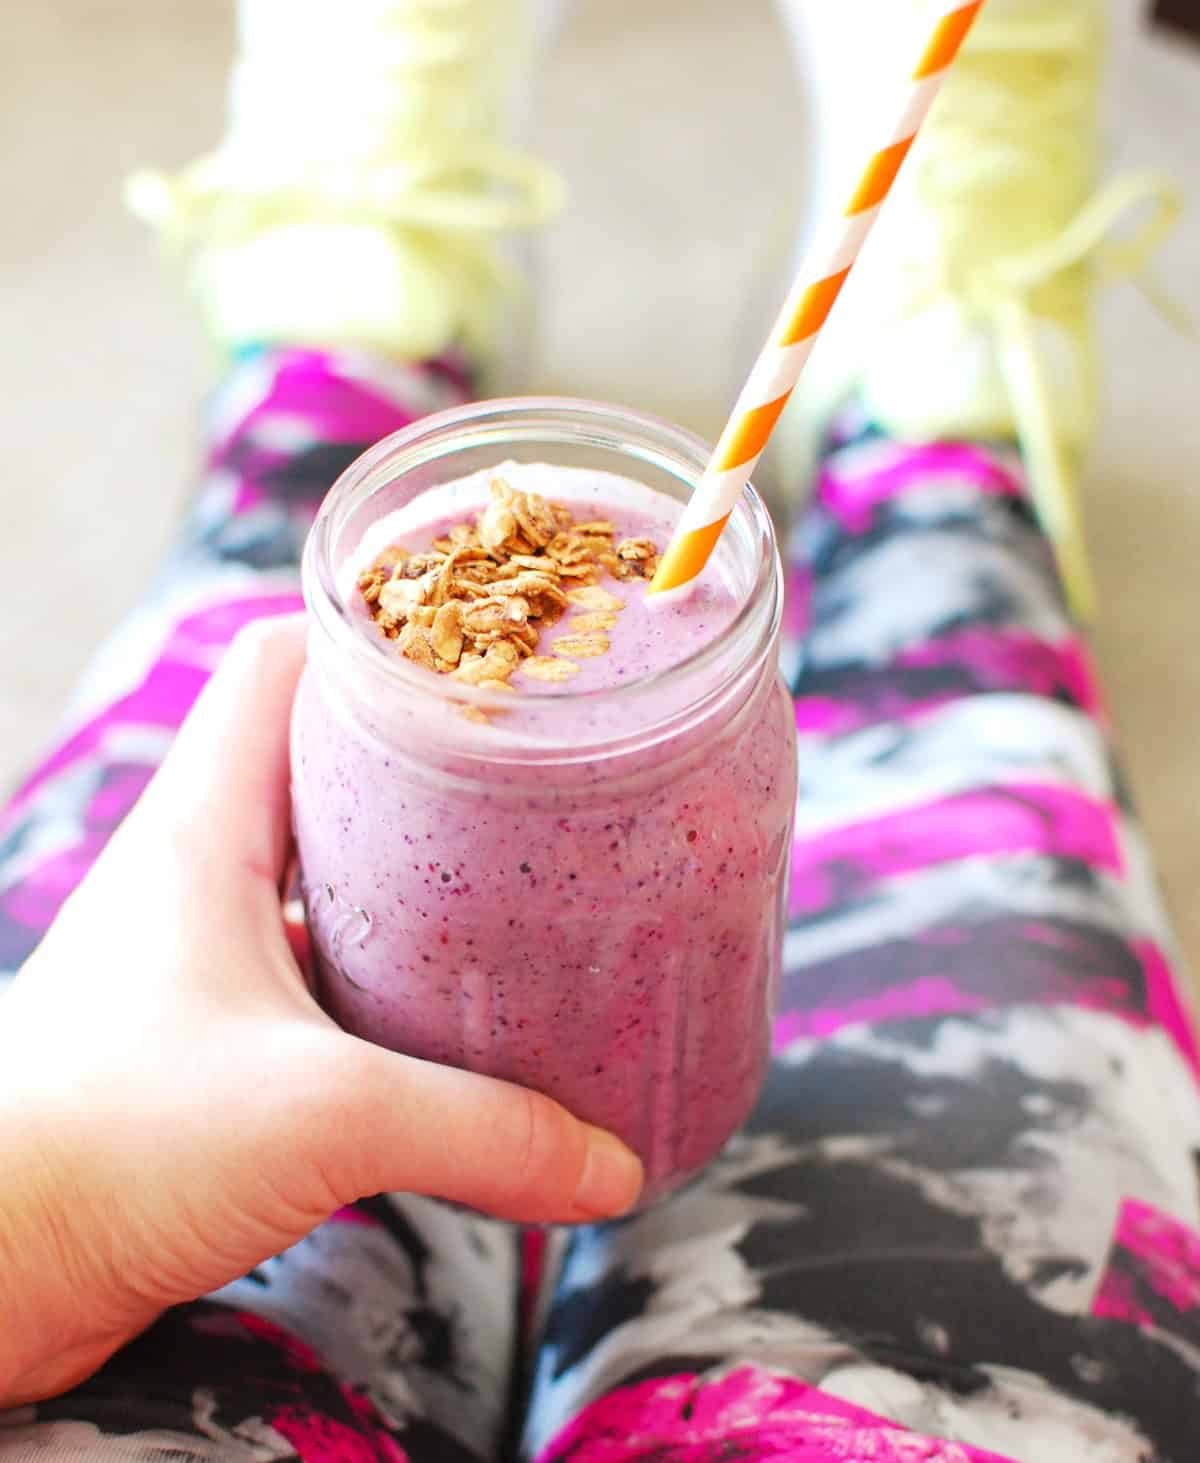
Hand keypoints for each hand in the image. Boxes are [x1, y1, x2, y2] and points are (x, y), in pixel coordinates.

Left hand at [0, 617, 640, 1405]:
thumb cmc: (105, 1148)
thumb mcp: (322, 1117)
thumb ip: (481, 1132)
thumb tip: (607, 1166)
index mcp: (208, 829)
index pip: (282, 667)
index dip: (373, 633)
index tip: (477, 642)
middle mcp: (201, 875)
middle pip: (321, 762)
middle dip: (422, 758)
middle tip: (528, 767)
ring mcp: (203, 957)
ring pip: (325, 876)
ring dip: (410, 876)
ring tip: (515, 883)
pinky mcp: (213, 1041)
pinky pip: (319, 975)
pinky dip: (385, 980)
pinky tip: (451, 1017)